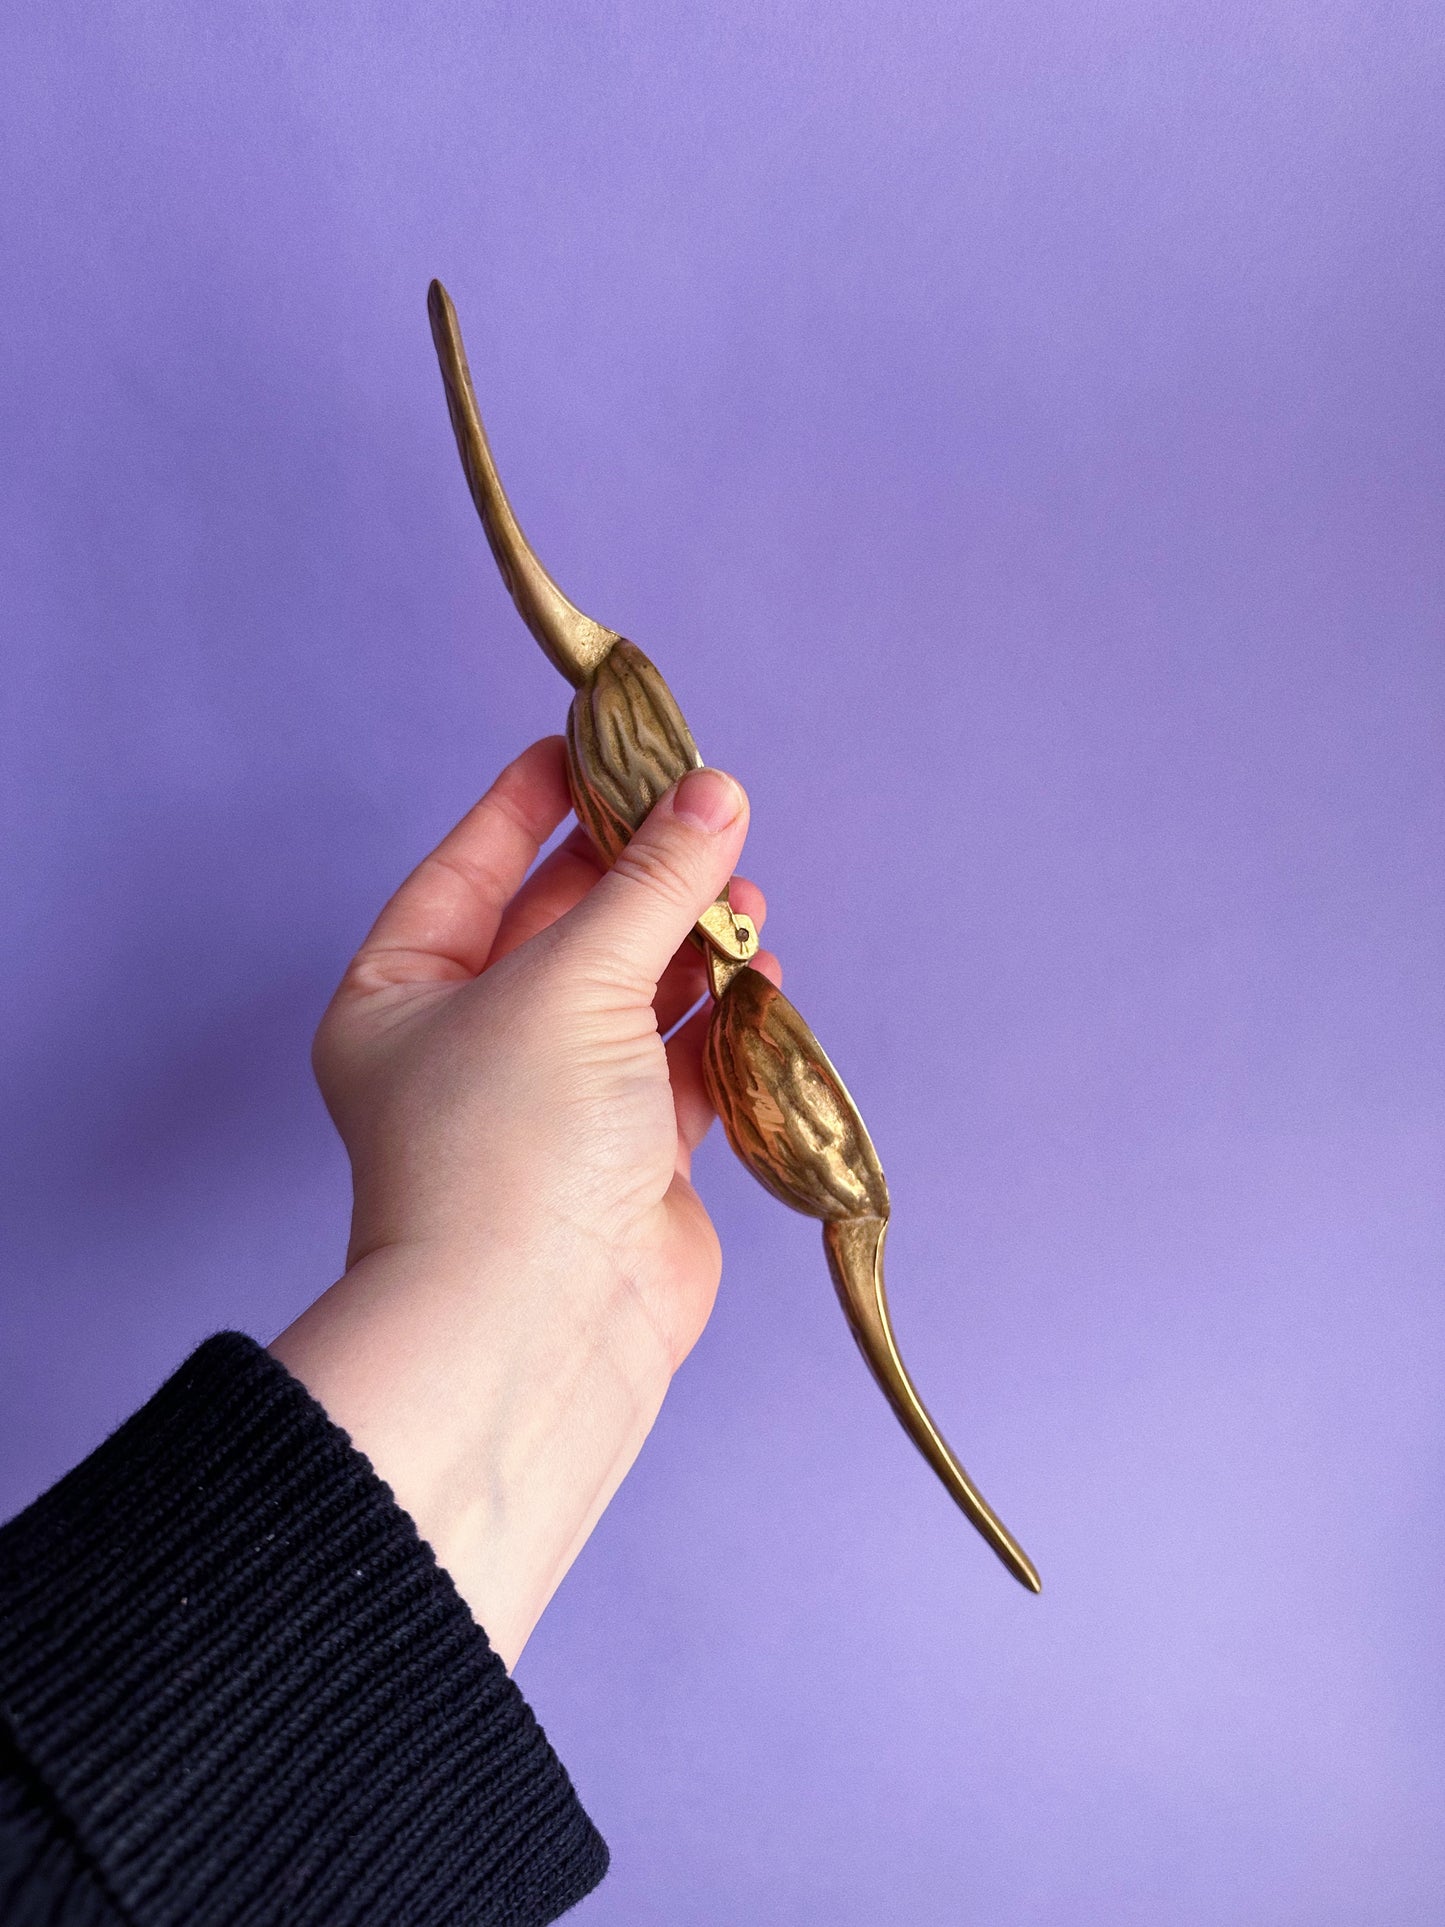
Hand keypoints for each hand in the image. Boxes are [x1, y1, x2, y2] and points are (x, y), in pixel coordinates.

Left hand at [270, 736, 777, 1666]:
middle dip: (639, 872)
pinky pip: (683, 1065)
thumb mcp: (574, 980)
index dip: (531, 802)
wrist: (538, 1331)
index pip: (469, 869)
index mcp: (401, 996)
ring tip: (749, 901)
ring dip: (692, 944)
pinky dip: (723, 1022)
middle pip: (564, 926)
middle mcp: (470, 1045)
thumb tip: (717, 794)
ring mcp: (552, 1106)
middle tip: (708, 814)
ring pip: (633, 993)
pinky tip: (761, 980)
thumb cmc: (511, 1146)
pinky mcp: (629, 1159)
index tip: (591, 742)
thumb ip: (652, 883)